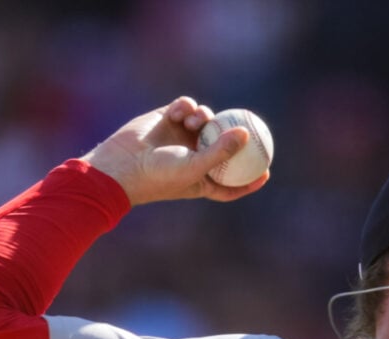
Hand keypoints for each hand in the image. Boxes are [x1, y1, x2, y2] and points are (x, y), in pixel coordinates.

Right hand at [82, 96, 269, 205]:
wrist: (122, 164)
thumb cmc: (158, 176)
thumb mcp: (194, 167)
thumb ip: (221, 152)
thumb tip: (246, 134)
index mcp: (201, 178)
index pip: (230, 182)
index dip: (249, 179)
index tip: (266, 172)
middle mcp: (193, 156)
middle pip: (223, 144)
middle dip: (233, 135)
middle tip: (248, 125)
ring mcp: (180, 136)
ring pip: (206, 119)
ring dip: (205, 116)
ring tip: (197, 121)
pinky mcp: (167, 118)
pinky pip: (186, 106)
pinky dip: (186, 106)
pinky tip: (180, 111)